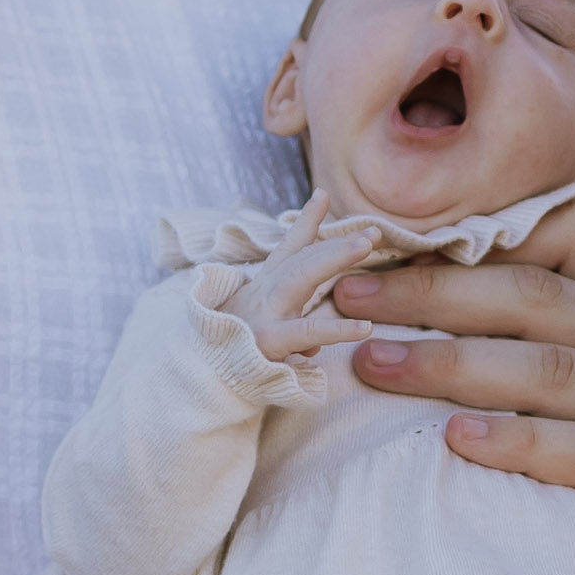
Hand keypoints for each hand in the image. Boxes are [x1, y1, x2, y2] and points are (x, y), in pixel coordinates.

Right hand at [232, 191, 377, 362]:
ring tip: (366, 246)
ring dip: (333, 258)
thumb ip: (290, 333)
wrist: (200, 378)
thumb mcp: (262, 334)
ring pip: (301, 278)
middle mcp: (265, 294)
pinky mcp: (268, 341)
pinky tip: (365, 328)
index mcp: (265, 287)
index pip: (288, 250)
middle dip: (336, 242)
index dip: (306, 222)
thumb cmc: (232, 355)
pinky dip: (337, 330)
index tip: (323, 196)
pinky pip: (307, 332)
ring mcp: (266, 315)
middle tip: (373, 231)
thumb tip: (314, 346)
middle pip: (302, 259)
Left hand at [334, 201, 574, 574]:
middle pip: (538, 293)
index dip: (477, 232)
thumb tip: (453, 321)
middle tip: (346, 298)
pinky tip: (457, 442)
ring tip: (371, 365)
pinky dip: (519, 442)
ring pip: (552, 365)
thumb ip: (574, 349)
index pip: (570, 237)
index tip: (390, 243)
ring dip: (451, 360)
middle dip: (432, 290)